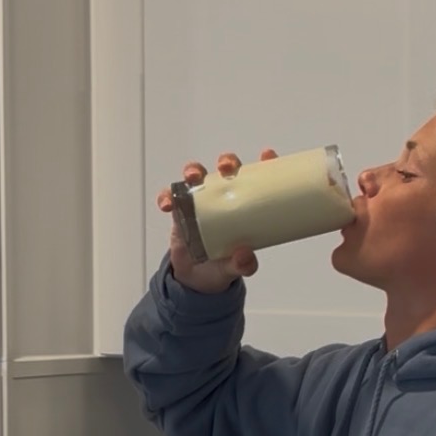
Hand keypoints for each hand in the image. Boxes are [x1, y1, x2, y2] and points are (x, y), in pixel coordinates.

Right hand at [155, 149, 277, 294]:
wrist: (198, 279)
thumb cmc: (224, 264)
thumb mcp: (237, 267)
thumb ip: (243, 264)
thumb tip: (245, 255)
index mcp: (246, 206)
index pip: (259, 179)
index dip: (266, 164)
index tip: (268, 156)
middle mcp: (225, 198)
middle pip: (227, 169)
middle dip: (227, 162)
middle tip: (226, 167)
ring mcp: (201, 201)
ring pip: (198, 176)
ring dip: (194, 170)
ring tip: (193, 177)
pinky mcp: (180, 210)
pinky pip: (171, 197)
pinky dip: (167, 196)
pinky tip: (168, 204)